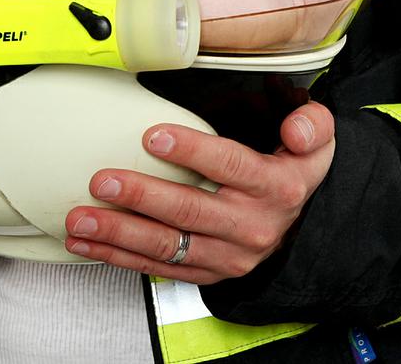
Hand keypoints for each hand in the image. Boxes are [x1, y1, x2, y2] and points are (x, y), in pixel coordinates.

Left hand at [64, 103, 334, 283]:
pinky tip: (88, 244)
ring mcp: (228, 256)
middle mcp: (252, 226)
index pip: (230, 166)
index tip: (153, 135)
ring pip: (168, 246)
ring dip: (119, 233)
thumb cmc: (294, 171)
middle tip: (102, 180)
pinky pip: (160, 268)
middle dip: (141, 196)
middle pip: (190, 211)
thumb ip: (312, 125)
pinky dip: (120, 257)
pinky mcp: (208, 274)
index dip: (191, 151)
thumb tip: (297, 130)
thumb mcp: (318, 143)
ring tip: (81, 218)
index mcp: (277, 187)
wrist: (303, 226)